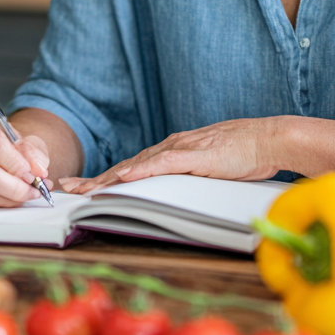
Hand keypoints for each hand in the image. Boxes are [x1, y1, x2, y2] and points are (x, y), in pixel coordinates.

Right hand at [0, 104, 52, 206]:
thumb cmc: (5, 139)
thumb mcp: (22, 137)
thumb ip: (31, 151)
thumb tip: (38, 168)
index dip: (13, 162)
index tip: (31, 173)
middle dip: (12, 184)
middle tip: (33, 188)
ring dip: (6, 196)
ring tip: (26, 194)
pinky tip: (9, 197)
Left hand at [59, 117, 286, 194]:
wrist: (267, 138)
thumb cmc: (243, 155)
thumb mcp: (207, 170)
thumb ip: (187, 179)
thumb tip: (168, 196)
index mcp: (172, 151)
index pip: (131, 168)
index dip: (103, 179)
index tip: (80, 188)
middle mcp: (171, 147)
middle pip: (126, 167)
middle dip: (95, 180)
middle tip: (66, 189)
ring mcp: (183, 150)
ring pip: (138, 166)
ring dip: (109, 178)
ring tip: (85, 190)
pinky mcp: (197, 156)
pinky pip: (164, 164)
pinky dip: (142, 171)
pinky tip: (124, 178)